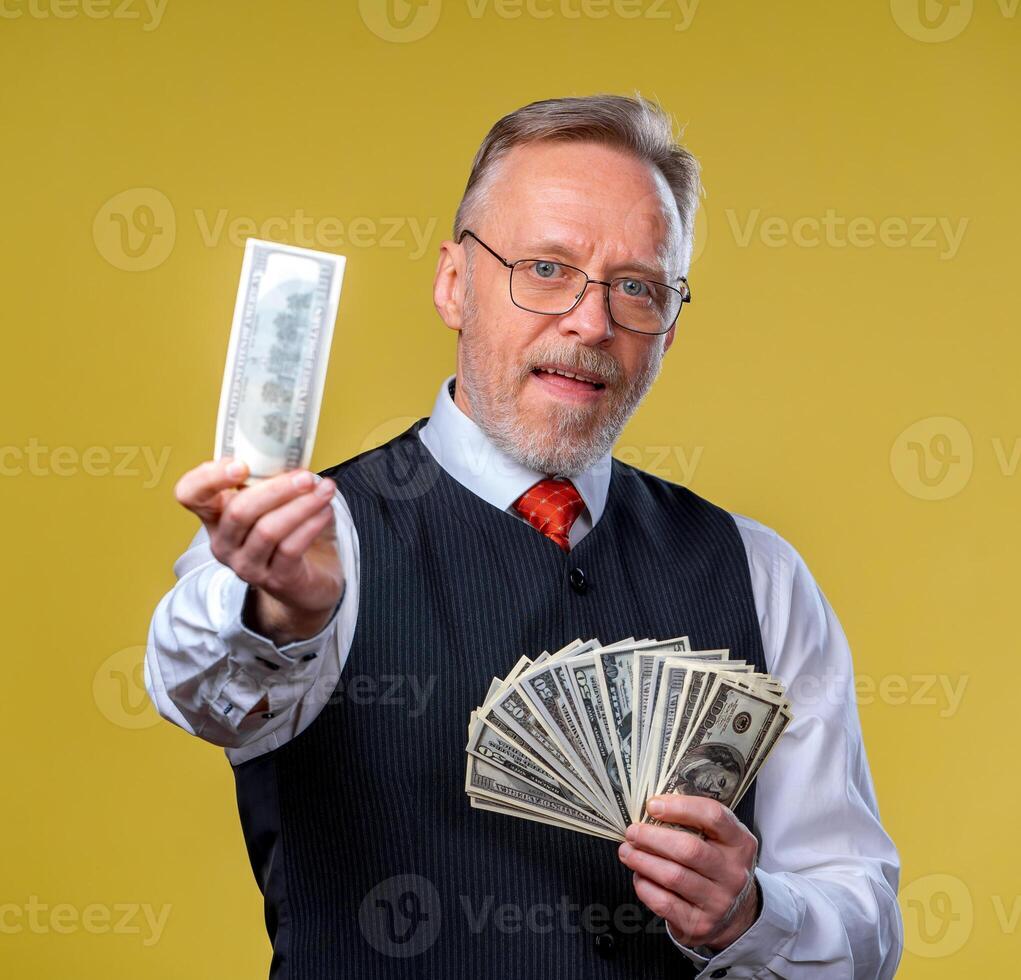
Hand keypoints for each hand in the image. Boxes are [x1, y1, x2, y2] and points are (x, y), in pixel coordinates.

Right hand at [174, 458, 342, 644]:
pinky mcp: (275, 580)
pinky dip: (311, 525)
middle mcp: (224, 542)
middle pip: (238, 511)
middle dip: (276, 489)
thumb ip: (271, 479)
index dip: (208, 477)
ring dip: (301, 505)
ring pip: (268, 530)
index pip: (190, 494)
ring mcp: (246, 565)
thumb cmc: (289, 533)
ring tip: (324, 490)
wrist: (309, 582)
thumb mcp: (274, 503)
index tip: (240, 464)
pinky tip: (325, 511)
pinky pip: (290, 548)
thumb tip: (291, 451)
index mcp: (216, 516)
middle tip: (306, 477)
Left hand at [618, 794, 759, 950]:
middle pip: (689, 849)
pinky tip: (639, 876)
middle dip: (652, 837)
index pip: (713, 816)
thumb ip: (693, 822)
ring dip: (642, 860)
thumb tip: (651, 808)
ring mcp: (719, 901)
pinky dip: (645, 886)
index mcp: (740, 842)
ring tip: (627, 851)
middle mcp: (733, 872)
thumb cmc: (716, 865)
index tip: (652, 805)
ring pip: (673, 876)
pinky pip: (664, 902)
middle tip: (632, 831)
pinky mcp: (700, 924)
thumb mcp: (719, 840)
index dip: (680, 807)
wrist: (734, 915)